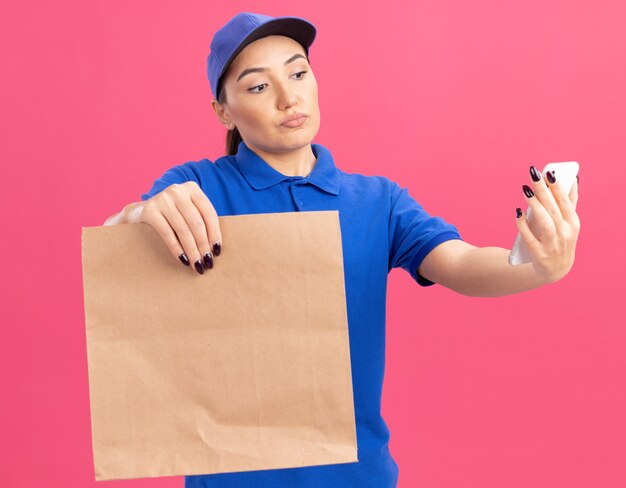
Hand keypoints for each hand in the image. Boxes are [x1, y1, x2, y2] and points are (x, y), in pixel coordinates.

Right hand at [131, 182, 221, 274]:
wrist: (139, 212)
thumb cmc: (171, 215)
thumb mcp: (187, 211)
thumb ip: (201, 220)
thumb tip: (217, 247)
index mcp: (192, 188)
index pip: (209, 213)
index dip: (215, 234)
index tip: (217, 251)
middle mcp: (177, 190)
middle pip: (196, 223)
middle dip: (203, 245)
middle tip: (207, 263)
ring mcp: (162, 199)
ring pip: (183, 230)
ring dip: (192, 250)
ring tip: (197, 264)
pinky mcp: (149, 210)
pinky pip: (167, 233)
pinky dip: (176, 249)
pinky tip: (183, 260)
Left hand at [515, 166, 579, 283]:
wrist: (555, 270)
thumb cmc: (561, 240)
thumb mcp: (569, 224)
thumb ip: (570, 203)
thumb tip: (572, 180)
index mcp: (573, 224)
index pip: (566, 202)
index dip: (558, 187)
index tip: (549, 173)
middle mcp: (565, 234)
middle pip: (553, 209)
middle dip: (543, 191)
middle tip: (533, 175)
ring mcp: (553, 246)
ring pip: (545, 222)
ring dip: (535, 205)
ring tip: (525, 190)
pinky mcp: (539, 255)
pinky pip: (529, 238)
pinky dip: (523, 225)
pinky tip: (517, 212)